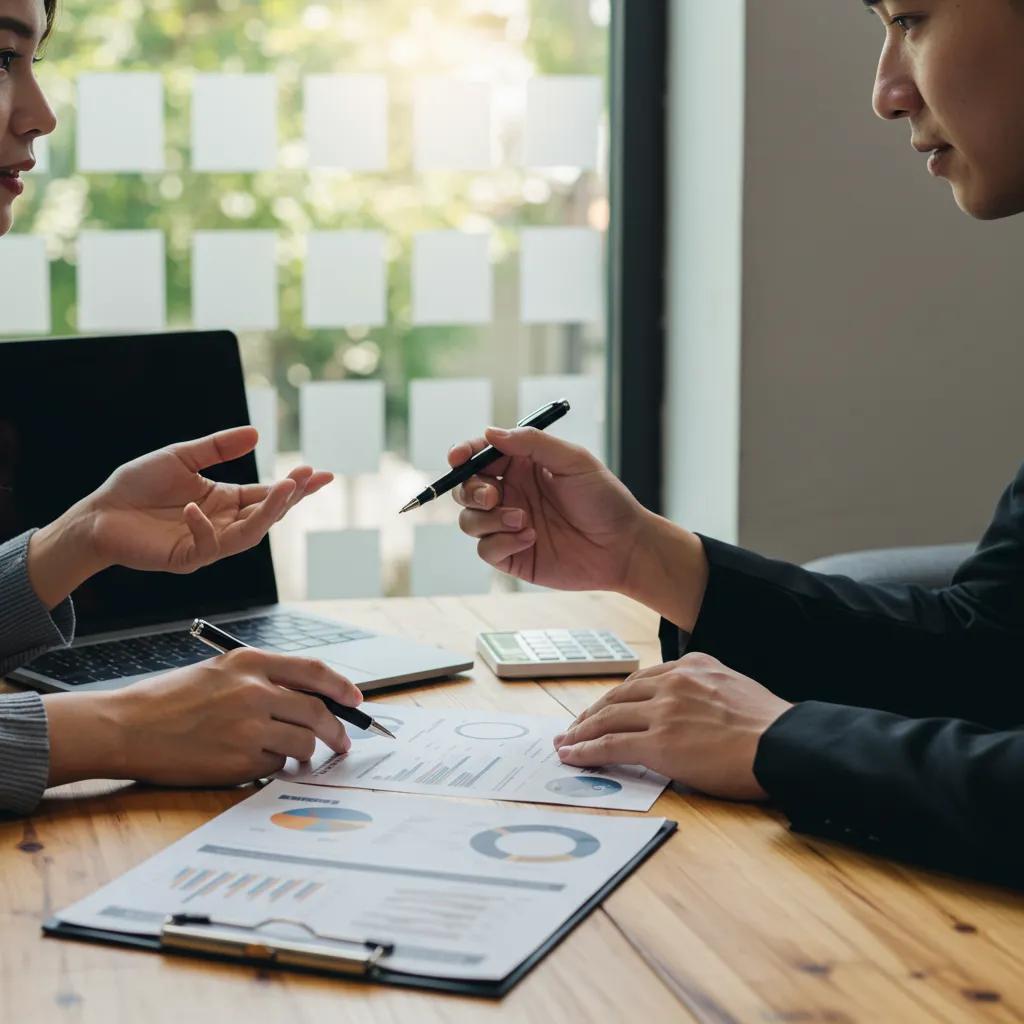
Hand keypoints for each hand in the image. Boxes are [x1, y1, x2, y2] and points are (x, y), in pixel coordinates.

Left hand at [28, 426, 331, 606]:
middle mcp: (223, 524)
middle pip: (267, 516)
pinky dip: (204, 528)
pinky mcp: (186, 558)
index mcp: (226, 501)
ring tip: (282, 489)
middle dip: (290, 498)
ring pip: (248, 536)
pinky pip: (206, 546)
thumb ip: (218, 447)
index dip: (296, 486)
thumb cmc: (138, 485)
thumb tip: (256, 433)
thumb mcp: (181, 456)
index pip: (269, 495)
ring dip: (266, 514)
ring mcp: (207, 543)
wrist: (99, 512)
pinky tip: (193, 508)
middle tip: (305, 478)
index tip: (322, 473)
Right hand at [43, 649, 361, 787]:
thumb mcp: (219, 672)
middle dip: (338, 730)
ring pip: (304, 743)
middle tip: (342, 742)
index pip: (314, 671)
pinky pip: (277, 765)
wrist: (126, 727)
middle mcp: (255, 691)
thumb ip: (263, 679)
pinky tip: (254, 761)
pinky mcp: (240, 760)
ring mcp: (249, 727)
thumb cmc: (169, 700)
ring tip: (292, 755)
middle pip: (318, 711)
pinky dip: (275, 766)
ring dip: (304, 752)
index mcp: (251, 662)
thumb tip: (309, 699)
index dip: (342, 686)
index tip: (357, 699)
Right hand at [449, 426, 650, 591]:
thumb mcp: (573, 461)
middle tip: (493, 496)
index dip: (463, 455)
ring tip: (525, 520)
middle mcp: (511, 494)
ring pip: (469, 520)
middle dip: (470, 491)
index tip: (458, 458)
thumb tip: (489, 432)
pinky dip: (502, 543)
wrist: (623, 546)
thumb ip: (532, 443)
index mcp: (521, 466)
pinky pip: (486, 549)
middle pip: (465, 489)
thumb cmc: (604, 499)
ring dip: (489, 519)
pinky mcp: (512, 555)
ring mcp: (508, 526)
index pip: (479, 456)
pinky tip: (531, 538)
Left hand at [553, 653, 793, 800]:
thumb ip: (705, 691)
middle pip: (618, 696)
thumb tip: (691, 710)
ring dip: (581, 732)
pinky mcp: (659, 743)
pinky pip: (610, 745)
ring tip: (566, 743)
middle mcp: (673, 682)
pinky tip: (572, 756)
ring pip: (608, 718)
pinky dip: (586, 750)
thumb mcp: (734, 687)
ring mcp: (664, 711)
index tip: (603, 709)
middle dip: (592, 713)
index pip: (641, 680)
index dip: (617, 698)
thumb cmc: (770, 726)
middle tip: (574, 728)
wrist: (785, 744)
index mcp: (692, 665)